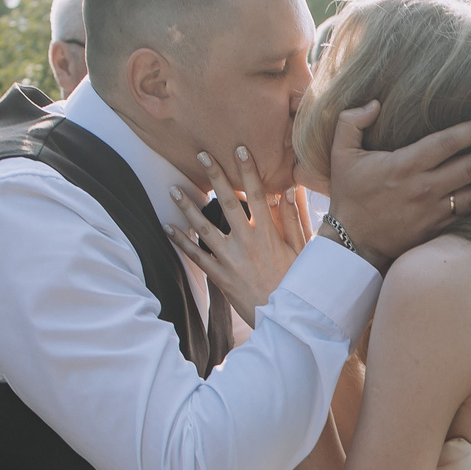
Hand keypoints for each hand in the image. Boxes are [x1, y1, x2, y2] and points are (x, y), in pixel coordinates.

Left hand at [166, 142, 308, 326]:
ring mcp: (230, 259)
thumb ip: (293, 220)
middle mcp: (246, 242)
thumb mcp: (302, 251)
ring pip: (203, 227)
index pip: (256, 194)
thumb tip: (287, 191)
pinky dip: (180, 242)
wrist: (285, 320)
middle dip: (214, 176)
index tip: (239, 149)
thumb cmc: (296, 284)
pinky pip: (196, 256)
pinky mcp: (220, 276)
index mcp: (268, 234)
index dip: (248, 170)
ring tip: (173, 188)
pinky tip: (168, 227)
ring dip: (187, 206)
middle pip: (227, 202)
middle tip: (201, 154)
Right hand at [322, 102, 470, 268]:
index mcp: (405, 165)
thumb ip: (352, 121)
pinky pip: (466, 215)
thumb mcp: (341, 154)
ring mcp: (433, 211)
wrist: (352, 244)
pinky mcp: (436, 229)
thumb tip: (374, 102)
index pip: (448, 143)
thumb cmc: (349, 196)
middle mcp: (424, 187)